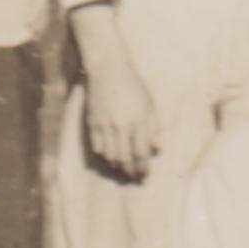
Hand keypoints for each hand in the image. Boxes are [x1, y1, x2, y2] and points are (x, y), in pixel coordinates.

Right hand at [80, 64, 162, 182]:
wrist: (108, 70)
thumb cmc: (133, 87)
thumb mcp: (150, 105)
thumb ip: (154, 128)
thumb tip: (156, 150)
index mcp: (139, 120)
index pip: (141, 152)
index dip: (143, 167)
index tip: (145, 174)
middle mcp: (121, 125)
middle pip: (125, 158)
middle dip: (131, 171)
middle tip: (135, 177)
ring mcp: (105, 124)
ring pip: (110, 156)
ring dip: (117, 167)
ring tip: (123, 170)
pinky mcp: (92, 123)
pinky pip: (97, 147)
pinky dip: (104, 157)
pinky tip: (109, 159)